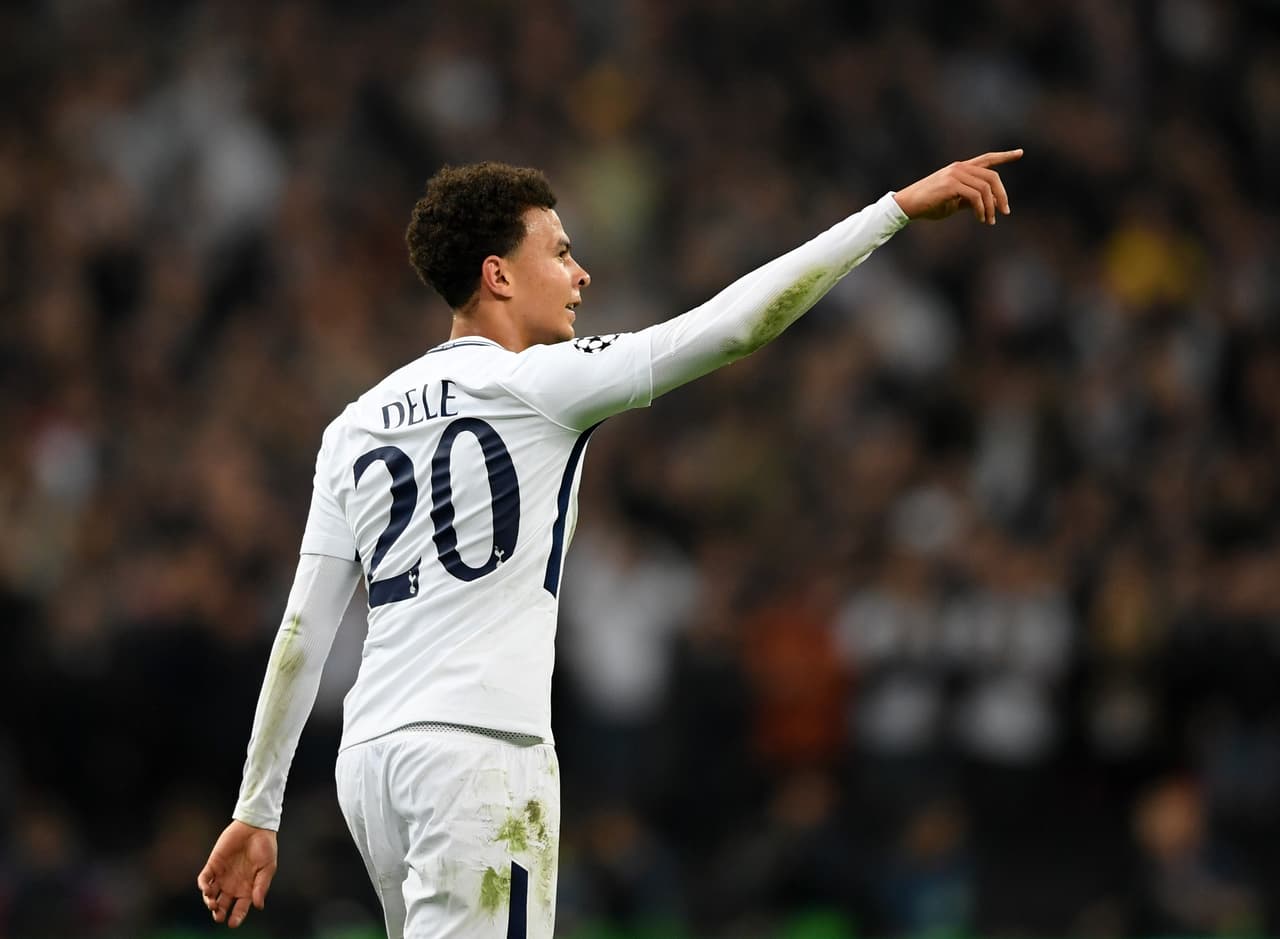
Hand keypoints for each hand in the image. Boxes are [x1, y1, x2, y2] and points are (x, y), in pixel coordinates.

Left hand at [197, 819, 277, 927]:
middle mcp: (233, 885)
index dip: (236, 917)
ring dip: (209, 902)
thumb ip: (261, 887)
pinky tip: (206, 890)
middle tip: (218, 916)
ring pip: (211, 895)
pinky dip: (203, 886)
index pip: (240, 908)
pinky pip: (204, 879)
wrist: (255, 827)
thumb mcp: (267, 868)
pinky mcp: (213, 865)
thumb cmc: (265, 847)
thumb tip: (258, 906)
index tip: (232, 923)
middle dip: (218, 913)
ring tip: (212, 903)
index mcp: (247, 888)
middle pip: (222, 905)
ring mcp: (222, 876)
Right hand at [893, 149, 1022, 224]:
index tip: (1020, 153)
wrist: (907, 206)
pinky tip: (980, 218)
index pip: (987, 159)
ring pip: (986, 188)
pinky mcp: (951, 185)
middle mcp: (960, 167)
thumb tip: (988, 205)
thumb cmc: (928, 205)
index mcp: (960, 168)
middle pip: (992, 176)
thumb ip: (970, 200)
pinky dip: (981, 209)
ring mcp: (955, 174)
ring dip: (991, 207)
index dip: (1004, 156)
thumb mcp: (953, 202)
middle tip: (1005, 211)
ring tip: (989, 221)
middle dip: (1002, 195)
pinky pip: (975, 196)